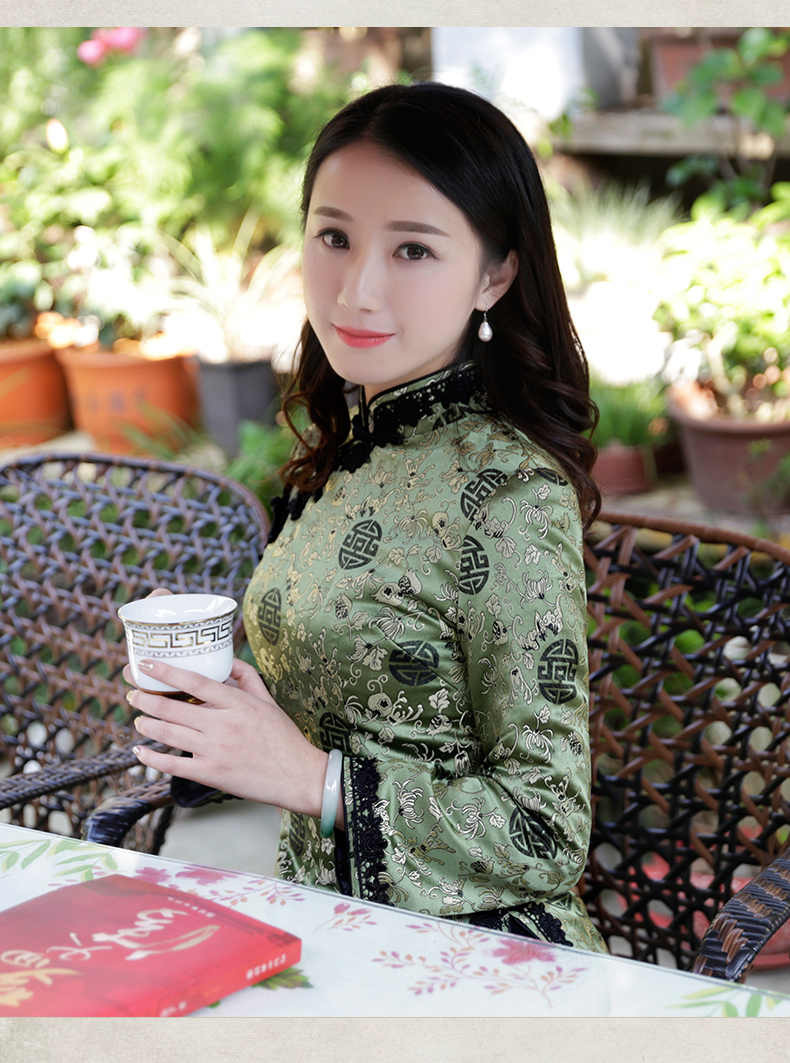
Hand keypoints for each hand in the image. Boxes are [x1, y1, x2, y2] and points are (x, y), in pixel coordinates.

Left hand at [128, 657, 339, 824]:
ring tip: (139, 719)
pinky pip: (172, 765)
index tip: (146, 665)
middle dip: (146, 699)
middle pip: (173, 708)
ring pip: (168, 734)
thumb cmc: (283, 738)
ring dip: (146, 724)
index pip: (194, 682)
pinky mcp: (210, 774)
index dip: (166, 672)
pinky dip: (151, 758)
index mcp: (237, 703)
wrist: (296, 776)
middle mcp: (223, 725)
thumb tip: (228, 659)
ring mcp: (215, 750)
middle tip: (133, 693)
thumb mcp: (268, 701)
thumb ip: (247, 677)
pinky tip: (140, 751)